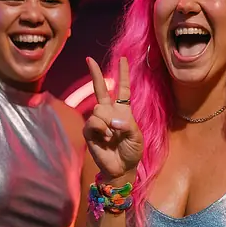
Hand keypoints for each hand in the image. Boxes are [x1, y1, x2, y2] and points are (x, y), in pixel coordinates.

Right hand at [83, 57, 142, 179]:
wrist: (122, 168)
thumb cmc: (132, 151)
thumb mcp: (136, 136)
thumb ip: (127, 125)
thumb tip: (112, 120)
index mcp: (123, 110)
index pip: (123, 89)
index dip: (122, 74)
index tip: (122, 58)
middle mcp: (109, 112)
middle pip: (100, 89)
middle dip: (95, 74)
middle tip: (88, 59)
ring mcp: (98, 121)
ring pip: (98, 109)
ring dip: (107, 122)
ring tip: (112, 136)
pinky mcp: (89, 131)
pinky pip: (93, 122)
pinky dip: (101, 130)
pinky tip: (105, 139)